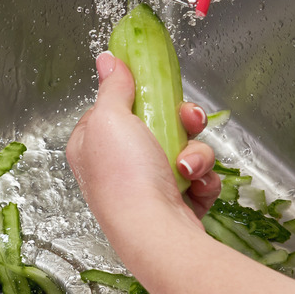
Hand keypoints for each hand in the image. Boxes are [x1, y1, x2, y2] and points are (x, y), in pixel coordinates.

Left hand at [66, 52, 220, 250]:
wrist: (157, 233)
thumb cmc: (125, 178)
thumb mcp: (110, 118)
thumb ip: (113, 87)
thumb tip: (107, 60)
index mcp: (92, 145)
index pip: (115, 108)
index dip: (138, 96)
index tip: (156, 88)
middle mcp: (117, 166)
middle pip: (157, 124)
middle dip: (181, 122)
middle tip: (189, 121)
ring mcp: (148, 185)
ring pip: (185, 148)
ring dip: (196, 153)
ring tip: (189, 167)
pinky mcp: (176, 201)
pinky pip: (199, 175)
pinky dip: (203, 178)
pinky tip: (197, 187)